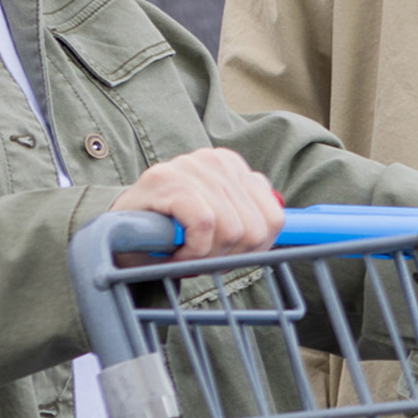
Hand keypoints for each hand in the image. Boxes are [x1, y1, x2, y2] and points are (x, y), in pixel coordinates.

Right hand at [114, 148, 282, 261]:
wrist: (113, 239)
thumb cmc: (170, 237)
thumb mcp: (220, 227)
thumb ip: (252, 222)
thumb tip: (304, 231)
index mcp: (233, 167)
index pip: (274, 217)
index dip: (254, 249)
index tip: (227, 256)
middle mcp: (215, 161)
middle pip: (254, 228)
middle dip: (228, 255)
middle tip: (199, 257)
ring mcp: (189, 167)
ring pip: (231, 229)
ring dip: (207, 256)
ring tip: (184, 252)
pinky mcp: (166, 182)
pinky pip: (205, 225)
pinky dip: (193, 250)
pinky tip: (175, 252)